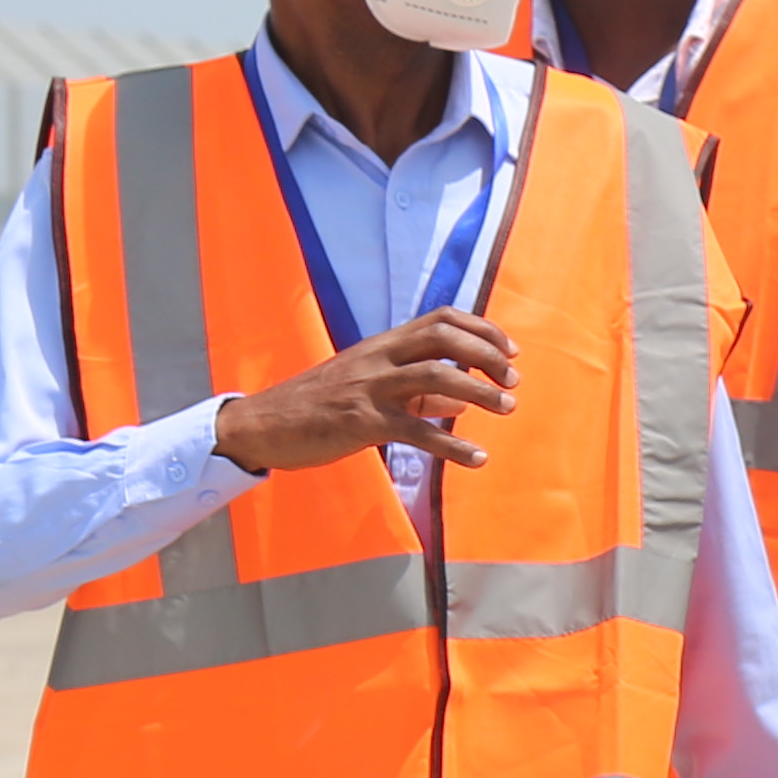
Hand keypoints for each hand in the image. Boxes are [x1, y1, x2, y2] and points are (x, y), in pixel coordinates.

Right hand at [217, 311, 516, 476]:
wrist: (263, 425)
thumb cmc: (319, 407)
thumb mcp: (369, 389)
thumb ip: (418, 395)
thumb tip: (461, 402)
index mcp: (381, 345)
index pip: (440, 319)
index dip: (481, 330)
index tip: (509, 350)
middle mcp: (378, 358)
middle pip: (443, 339)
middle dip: (487, 355)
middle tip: (513, 380)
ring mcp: (369, 388)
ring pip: (435, 377)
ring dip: (479, 391)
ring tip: (508, 408)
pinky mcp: (361, 422)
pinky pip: (416, 431)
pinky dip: (453, 445)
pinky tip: (477, 458)